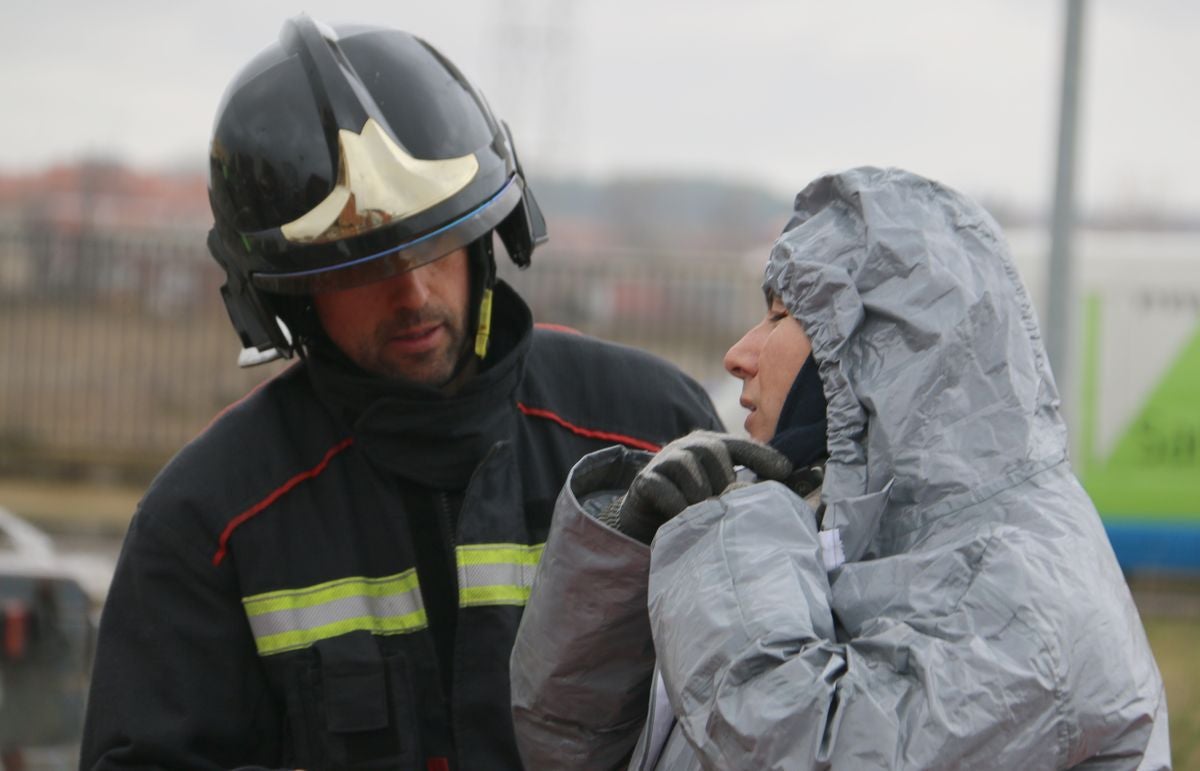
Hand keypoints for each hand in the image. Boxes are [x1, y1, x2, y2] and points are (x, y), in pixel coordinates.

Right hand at [615, 431, 791, 542]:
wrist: (648, 523)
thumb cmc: (693, 508)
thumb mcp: (723, 496)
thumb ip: (751, 489)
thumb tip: (799, 481)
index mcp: (711, 446)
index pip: (739, 445)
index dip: (762, 455)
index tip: (786, 472)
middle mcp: (687, 447)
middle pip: (712, 451)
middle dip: (724, 480)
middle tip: (727, 506)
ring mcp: (664, 461)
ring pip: (688, 466)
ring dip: (700, 495)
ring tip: (705, 515)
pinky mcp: (645, 480)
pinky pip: (664, 487)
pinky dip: (677, 504)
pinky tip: (683, 518)